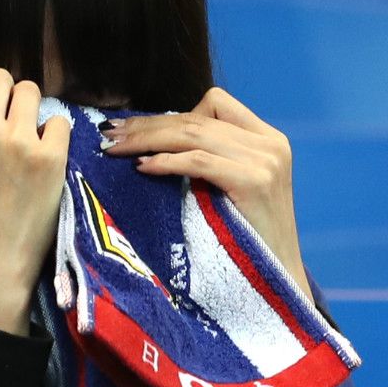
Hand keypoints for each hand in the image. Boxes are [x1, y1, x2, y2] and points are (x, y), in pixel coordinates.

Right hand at [0, 63, 71, 334]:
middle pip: (0, 77)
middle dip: (2, 92)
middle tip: (6, 115)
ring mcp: (20, 142)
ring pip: (31, 91)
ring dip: (29, 107)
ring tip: (28, 131)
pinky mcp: (51, 158)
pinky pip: (59, 120)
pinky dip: (53, 131)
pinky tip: (46, 151)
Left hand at [98, 87, 307, 286]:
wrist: (278, 282)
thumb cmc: (247, 242)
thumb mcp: (234, 190)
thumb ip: (212, 160)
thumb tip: (155, 141)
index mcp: (267, 139)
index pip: (215, 104)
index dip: (171, 114)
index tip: (135, 129)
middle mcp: (270, 144)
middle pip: (197, 117)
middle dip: (147, 124)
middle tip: (109, 134)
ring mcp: (266, 161)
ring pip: (193, 133)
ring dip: (147, 138)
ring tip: (115, 149)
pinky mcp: (255, 181)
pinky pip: (199, 161)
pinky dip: (166, 161)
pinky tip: (142, 168)